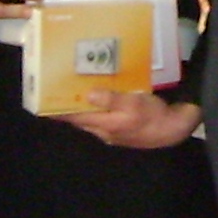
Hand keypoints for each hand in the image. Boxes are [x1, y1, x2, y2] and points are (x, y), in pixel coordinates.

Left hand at [69, 91, 202, 148]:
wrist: (174, 130)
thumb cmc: (154, 117)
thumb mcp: (134, 104)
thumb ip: (111, 99)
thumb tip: (87, 94)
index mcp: (104, 125)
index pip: (74, 118)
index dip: (58, 110)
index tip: (42, 101)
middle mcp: (104, 131)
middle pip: (80, 118)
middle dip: (68, 105)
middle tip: (57, 86)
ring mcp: (112, 131)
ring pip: (91, 117)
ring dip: (82, 105)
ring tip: (74, 87)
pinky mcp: (121, 128)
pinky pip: (102, 116)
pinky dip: (96, 106)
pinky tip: (99, 94)